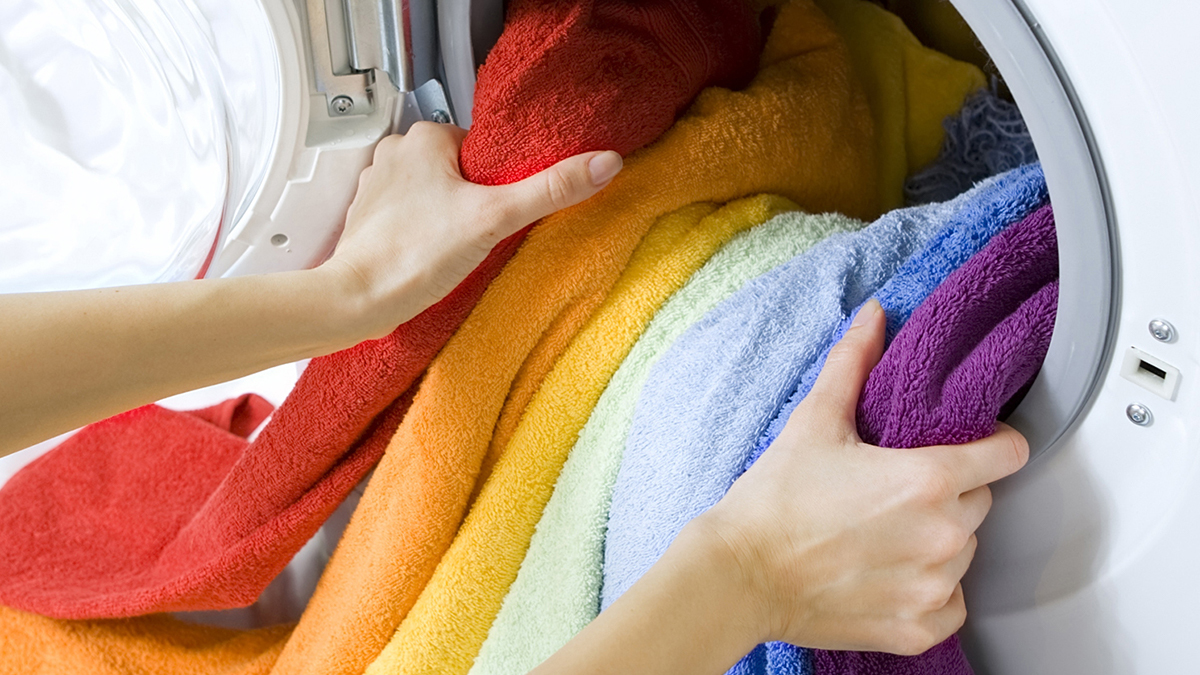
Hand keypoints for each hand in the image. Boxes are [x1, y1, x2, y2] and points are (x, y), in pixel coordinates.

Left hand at [321, 122, 623, 340]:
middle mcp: (394, 153)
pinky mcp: (369, 218)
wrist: (357, 301)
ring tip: (457, 245)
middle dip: (476, 199)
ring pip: (435, 193)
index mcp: (423, 137)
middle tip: (484, 231)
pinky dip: (425, 232)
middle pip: (459, 171)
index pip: (481, 147)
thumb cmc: (413, 256)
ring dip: (450, 216)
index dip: (500, 180)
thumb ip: (551, 188)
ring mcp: (377, 186)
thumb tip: (604, 163)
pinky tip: (435, 255)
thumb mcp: (496, 218)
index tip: (504, 206)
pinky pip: (411, 215)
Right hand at [694, 298, 1029, 654]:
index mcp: (927, 480)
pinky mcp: (916, 628)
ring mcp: (932, 587)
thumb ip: (854, 363)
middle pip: (981, 502)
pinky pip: (951, 605)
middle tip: (897, 489)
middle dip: (950, 492)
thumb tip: (876, 316)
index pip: (1008, 454)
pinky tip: (890, 573)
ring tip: (884, 532)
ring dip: (938, 541)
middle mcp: (941, 537)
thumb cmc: (774, 501)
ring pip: (965, 553)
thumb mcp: (815, 421)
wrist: (739, 574)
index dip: (992, 442)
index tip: (973, 444)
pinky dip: (930, 591)